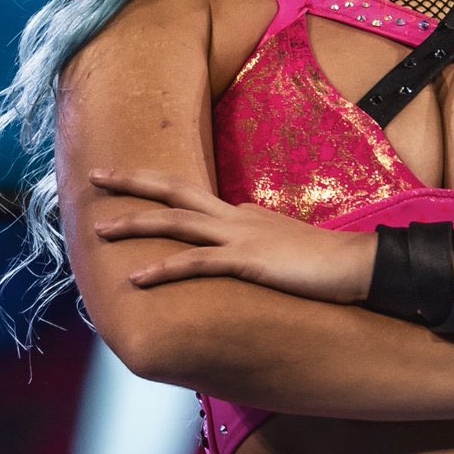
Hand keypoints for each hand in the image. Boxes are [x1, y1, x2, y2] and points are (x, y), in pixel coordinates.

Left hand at [88, 168, 374, 302]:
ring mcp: (241, 236)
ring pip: (177, 222)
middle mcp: (236, 216)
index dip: (156, 195)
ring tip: (99, 230)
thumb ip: (257, 248)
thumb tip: (241, 256)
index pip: (192, 199)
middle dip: (132, 183)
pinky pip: (196, 264)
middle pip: (175, 190)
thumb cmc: (325, 264)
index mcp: (243, 214)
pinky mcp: (248, 261)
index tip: (126, 193)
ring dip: (135, 223)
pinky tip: (136, 277)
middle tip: (96, 176)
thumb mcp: (283, 249)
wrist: (357, 265)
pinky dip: (163, 269)